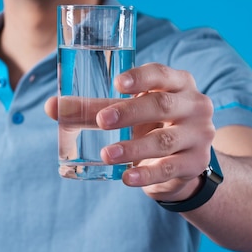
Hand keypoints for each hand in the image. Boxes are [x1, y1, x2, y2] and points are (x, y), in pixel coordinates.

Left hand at [45, 63, 214, 201]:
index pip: (161, 74)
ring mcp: (198, 135)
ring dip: (133, 147)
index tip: (117, 83)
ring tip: (106, 154)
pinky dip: (146, 174)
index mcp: (177, 83)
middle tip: (102, 121)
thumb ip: (93, 108)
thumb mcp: (127, 112)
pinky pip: (169, 168)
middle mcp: (194, 105)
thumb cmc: (149, 123)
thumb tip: (52, 107)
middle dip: (130, 112)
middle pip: (162, 105)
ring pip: (164, 140)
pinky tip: (126, 177)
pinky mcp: (195, 163)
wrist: (180, 160)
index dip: (140, 77)